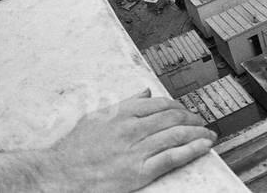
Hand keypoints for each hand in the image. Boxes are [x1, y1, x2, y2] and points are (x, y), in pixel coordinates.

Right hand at [46, 89, 215, 190]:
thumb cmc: (74, 149)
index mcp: (122, 113)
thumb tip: (144, 92)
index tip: (187, 111)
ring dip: (198, 133)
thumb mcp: (97, 117)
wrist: (57, 175)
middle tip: (202, 122)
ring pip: (176, 135)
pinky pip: (171, 158)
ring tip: (209, 134)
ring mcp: (135, 150)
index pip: (161, 104)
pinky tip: (203, 146)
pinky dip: (191, 150)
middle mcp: (132, 129)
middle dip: (192, 119)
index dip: (179, 107)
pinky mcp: (137, 172)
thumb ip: (124, 104)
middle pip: (173, 118)